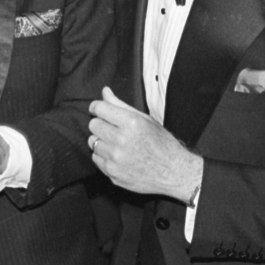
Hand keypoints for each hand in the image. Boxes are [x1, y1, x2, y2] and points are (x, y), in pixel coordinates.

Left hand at [89, 87, 202, 201]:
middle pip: (93, 125)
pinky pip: (95, 158)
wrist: (172, 172)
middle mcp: (122, 140)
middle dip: (101, 123)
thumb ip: (121, 104)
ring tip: (117, 143)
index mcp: (131, 123)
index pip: (100, 108)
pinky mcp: (112, 172)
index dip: (97, 107)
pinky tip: (117, 155)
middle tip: (113, 128)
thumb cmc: (161, 143)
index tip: (99, 109)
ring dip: (102, 140)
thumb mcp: (145, 119)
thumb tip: (105, 91)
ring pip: (92, 142)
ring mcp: (116, 158)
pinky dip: (103, 156)